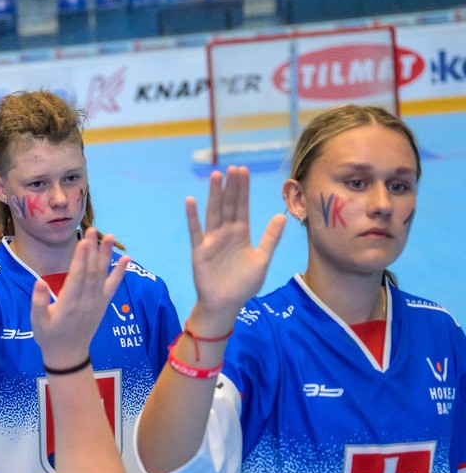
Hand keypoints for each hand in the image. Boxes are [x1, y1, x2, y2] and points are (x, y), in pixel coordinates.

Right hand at [31, 227, 127, 368]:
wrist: (68, 355)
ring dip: (106, 255)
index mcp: (68, 305)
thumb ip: (38, 303)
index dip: (81, 259)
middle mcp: (85, 302)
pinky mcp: (103, 305)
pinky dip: (119, 272)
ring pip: (102, 275)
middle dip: (92, 250)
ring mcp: (96, 303)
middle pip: (91, 271)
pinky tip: (125, 259)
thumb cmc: (48, 337)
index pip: (76, 277)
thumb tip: (39, 281)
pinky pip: (113, 287)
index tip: (83, 241)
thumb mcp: (37, 322)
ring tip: (109, 236)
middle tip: (93, 229)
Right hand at [186, 166, 284, 328]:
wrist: (225, 304)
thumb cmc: (244, 285)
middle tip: (233, 168)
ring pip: (213, 213)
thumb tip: (281, 216)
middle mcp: (226, 233)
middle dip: (231, 187)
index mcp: (241, 234)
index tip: (244, 171)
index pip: (242, 207)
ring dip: (214, 195)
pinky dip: (193, 216)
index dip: (243, 189)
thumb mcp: (262, 260)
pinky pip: (196, 231)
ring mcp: (211, 240)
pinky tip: (191, 201)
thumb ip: (270, 239)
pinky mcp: (199, 250)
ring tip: (216, 176)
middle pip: (228, 205)